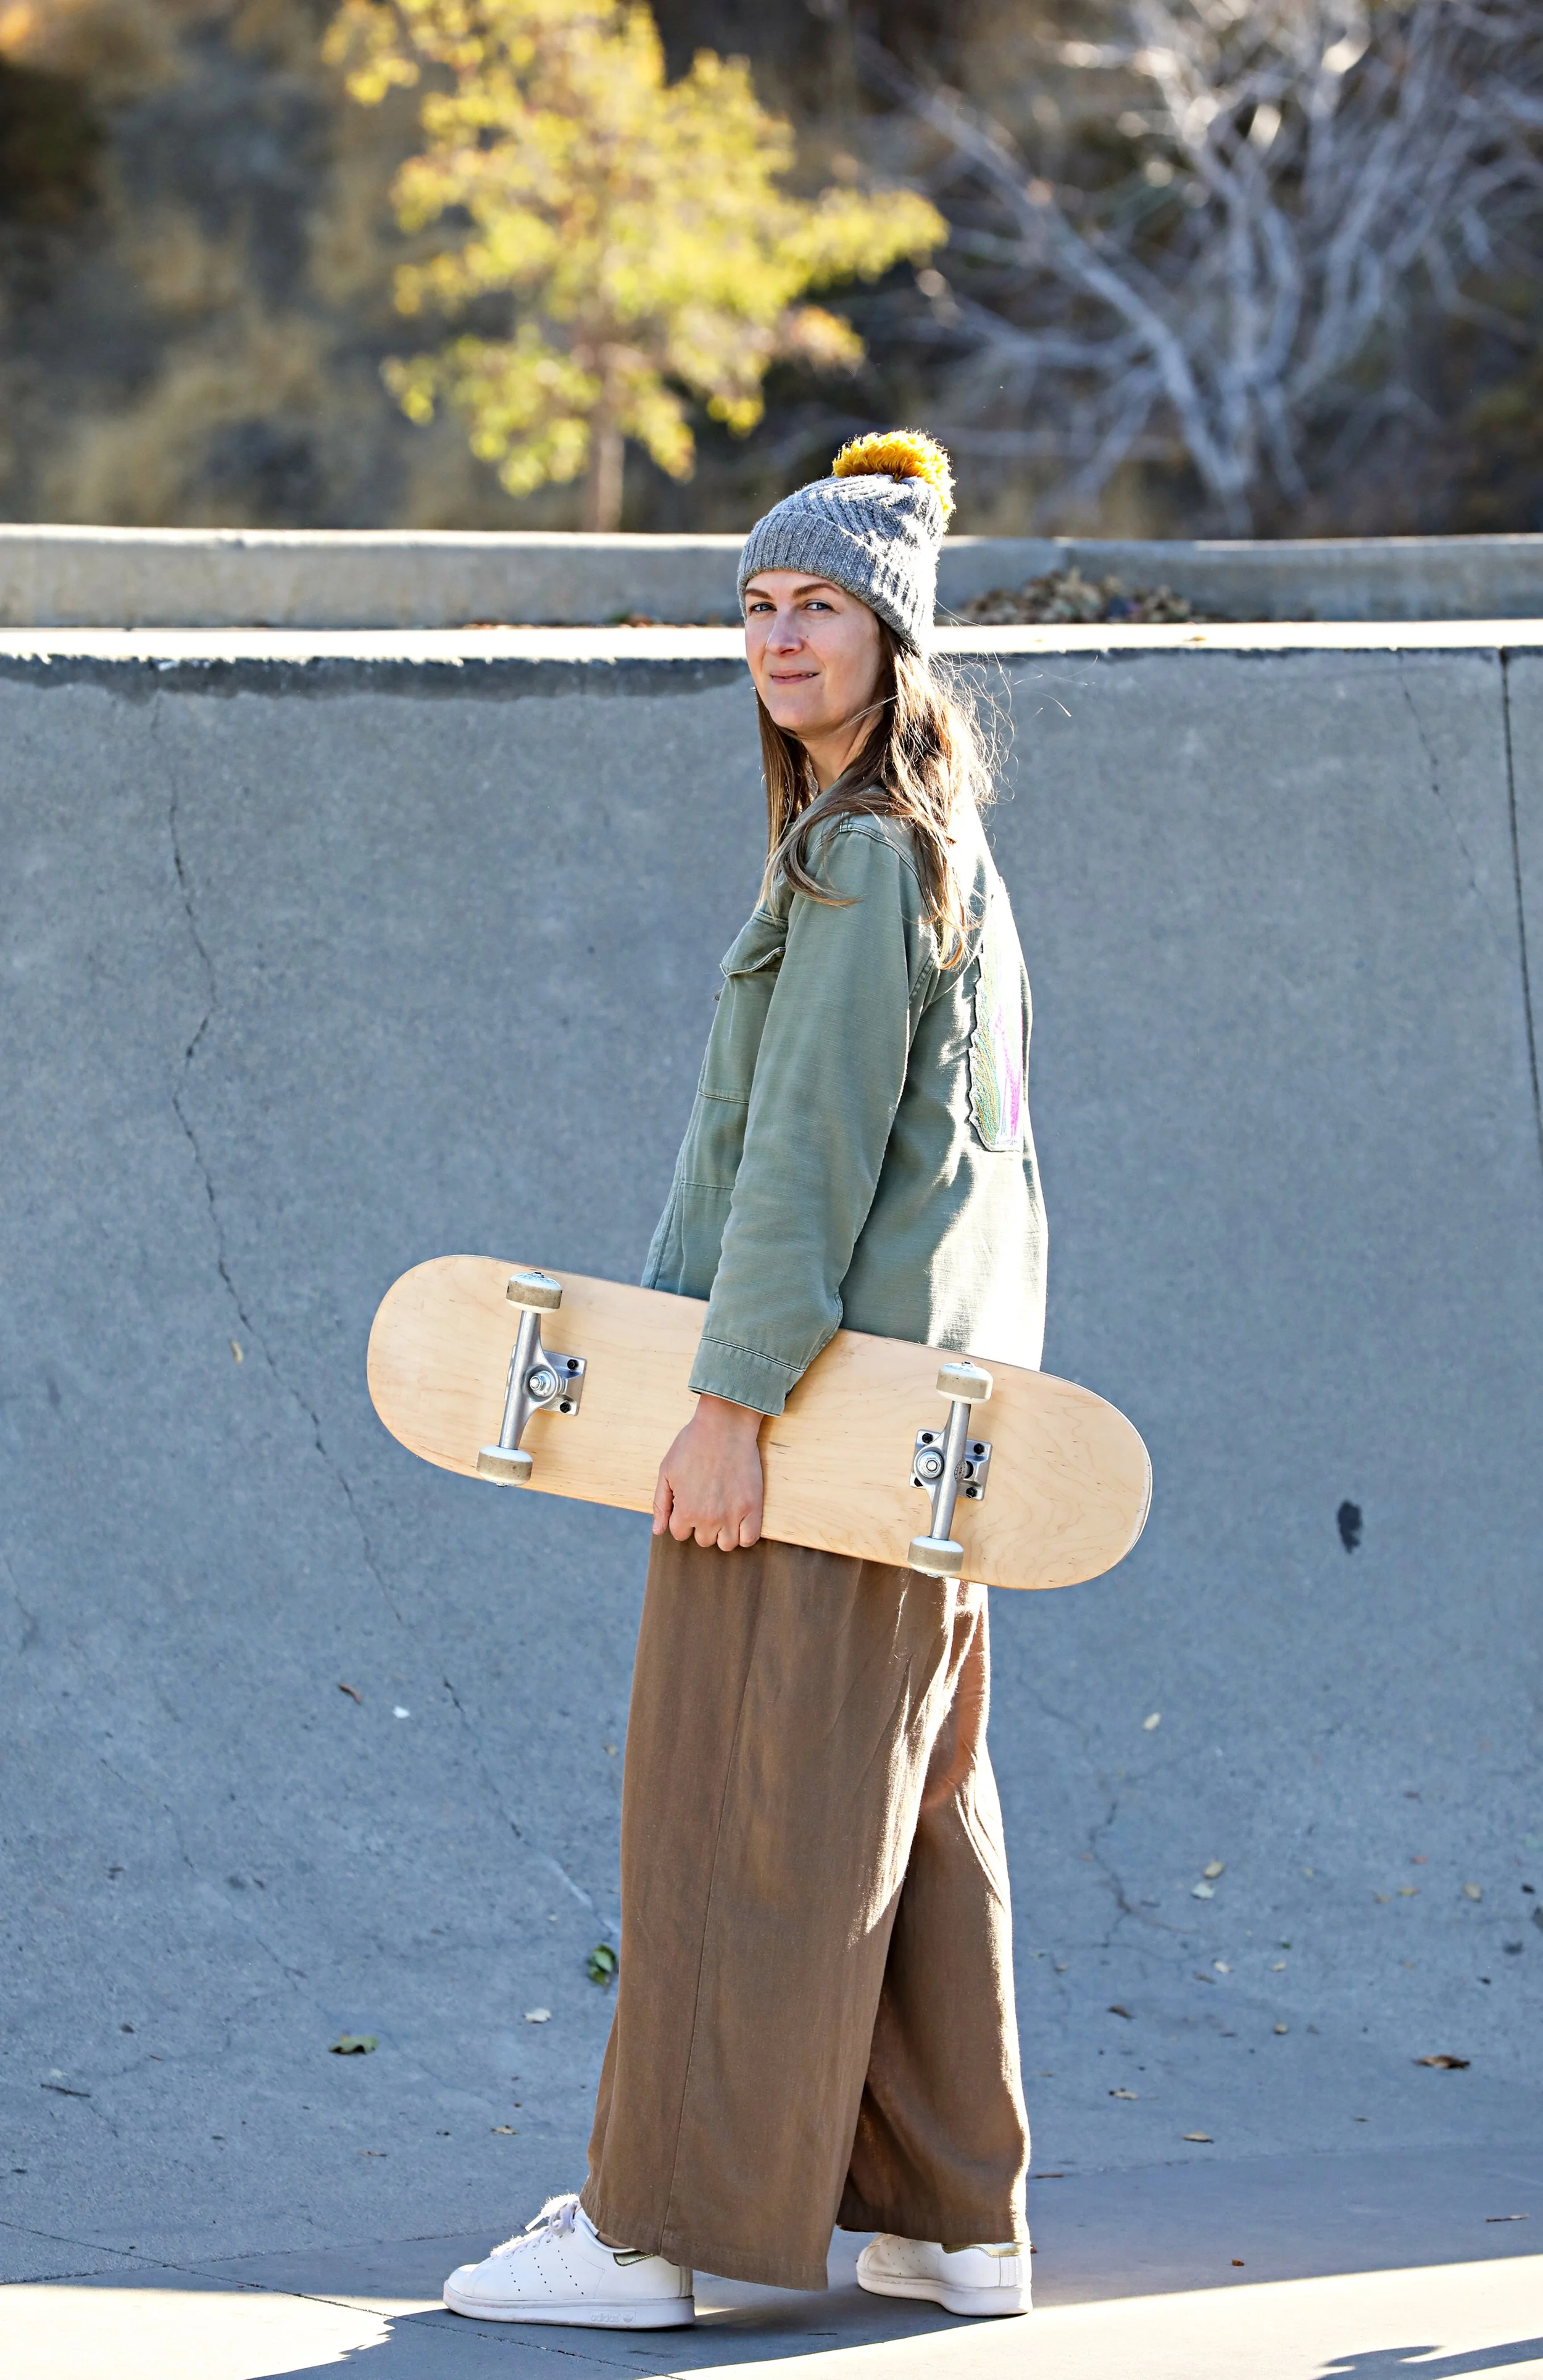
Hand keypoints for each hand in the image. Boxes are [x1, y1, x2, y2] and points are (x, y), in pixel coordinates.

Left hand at [652, 1395, 763, 1551]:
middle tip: (708, 1502)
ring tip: (724, 1511)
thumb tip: (657, 1531)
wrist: (724, 1426)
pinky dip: (744, 1535)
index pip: (679, 1533)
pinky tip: (740, 1521)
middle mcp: (708, 1518)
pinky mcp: (753, 1508)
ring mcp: (732, 1515)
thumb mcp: (666, 1471)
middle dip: (702, 1525)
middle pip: (703, 1540)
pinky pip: (749, 1539)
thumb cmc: (692, 1444)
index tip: (690, 1502)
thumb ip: (660, 1504)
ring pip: (726, 1544)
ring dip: (723, 1532)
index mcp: (685, 1511)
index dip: (683, 1518)